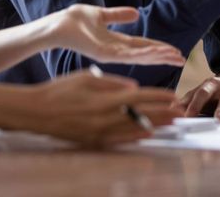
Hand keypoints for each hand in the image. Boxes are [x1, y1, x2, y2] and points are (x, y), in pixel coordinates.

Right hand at [30, 70, 182, 145]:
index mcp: (104, 99)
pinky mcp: (94, 141)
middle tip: (182, 112)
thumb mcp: (85, 78)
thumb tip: (134, 87)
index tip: (174, 96)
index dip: (158, 97)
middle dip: (163, 113)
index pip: (139, 97)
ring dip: (155, 125)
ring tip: (172, 123)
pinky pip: (121, 140)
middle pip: (142, 115)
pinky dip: (137, 137)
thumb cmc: (60, 91)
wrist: (37, 112)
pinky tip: (148, 135)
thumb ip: (111, 83)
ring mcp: (101, 132)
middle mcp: (106, 117)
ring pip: (135, 129)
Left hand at [52, 4, 185, 66]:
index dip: (158, 48)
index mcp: (116, 42)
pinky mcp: (103, 54)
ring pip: (139, 56)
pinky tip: (155, 54)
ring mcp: (110, 54)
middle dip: (162, 56)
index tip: (175, 51)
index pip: (142, 46)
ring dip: (157, 56)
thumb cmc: (75, 20)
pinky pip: (127, 55)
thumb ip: (118, 15)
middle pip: (144, 54)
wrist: (58, 24)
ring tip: (174, 56)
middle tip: (182, 59)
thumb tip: (136, 13)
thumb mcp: (102, 15)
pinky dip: (142, 55)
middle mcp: (115, 51)